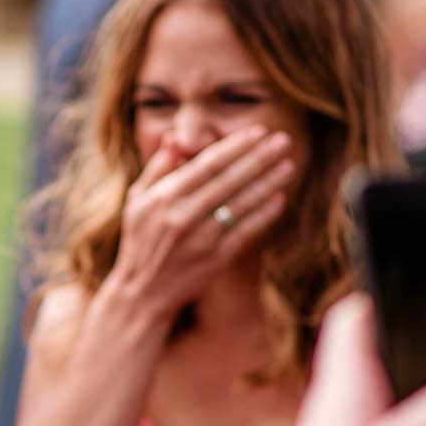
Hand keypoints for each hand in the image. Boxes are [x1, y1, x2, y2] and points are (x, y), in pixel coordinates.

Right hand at [110, 127, 298, 316]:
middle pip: (229, 180)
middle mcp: (182, 216)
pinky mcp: (215, 260)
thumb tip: (174, 136)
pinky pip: (245, 232)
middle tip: (284, 141)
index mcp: (163, 198)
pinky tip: (279, 199)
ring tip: (288, 165)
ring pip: (241, 204)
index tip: (258, 131)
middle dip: (259, 157)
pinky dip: (263, 215)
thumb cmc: (139, 241)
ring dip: (268, 183)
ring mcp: (200, 239)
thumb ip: (157, 168)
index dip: (235, 146)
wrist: (140, 294)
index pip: (207, 164)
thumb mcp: (136, 201)